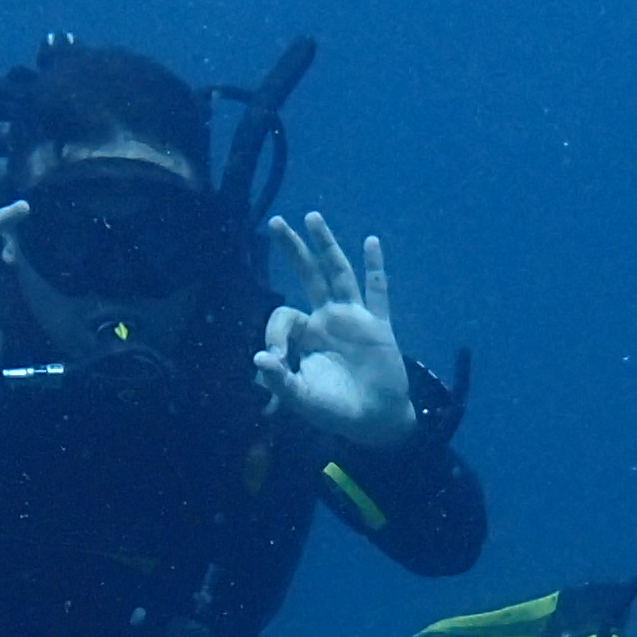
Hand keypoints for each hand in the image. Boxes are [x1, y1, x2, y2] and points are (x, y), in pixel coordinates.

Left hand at [255, 213, 417, 441]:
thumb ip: (279, 380)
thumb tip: (258, 359)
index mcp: (305, 335)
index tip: (274, 358)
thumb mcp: (300, 398)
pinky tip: (371, 241)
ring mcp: (353, 318)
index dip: (273, 332)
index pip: (283, 315)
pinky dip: (375, 267)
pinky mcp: (378, 326)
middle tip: (274, 222)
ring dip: (326, 245)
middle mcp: (327, 319)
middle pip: (308, 275)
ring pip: (338, 274)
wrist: (375, 420)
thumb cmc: (335, 410)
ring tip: (312, 217)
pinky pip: (377, 292)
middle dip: (292, 250)